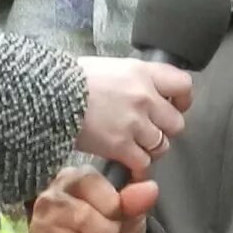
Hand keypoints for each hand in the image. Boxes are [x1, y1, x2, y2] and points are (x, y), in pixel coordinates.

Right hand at [28, 168, 155, 232]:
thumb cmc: (116, 227)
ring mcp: (40, 232)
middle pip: (81, 217)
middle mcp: (49, 201)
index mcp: (72, 179)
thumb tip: (149, 189)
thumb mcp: (132, 212)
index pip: (90, 184)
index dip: (112, 204)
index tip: (116, 214)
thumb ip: (137, 200)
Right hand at [75, 58, 189, 179]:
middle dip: (164, 129)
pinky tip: (128, 162)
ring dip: (150, 149)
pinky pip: (143, 163)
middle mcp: (144, 97)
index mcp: (142, 73)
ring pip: (162, 145)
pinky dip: (137, 166)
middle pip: (176, 122)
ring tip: (134, 146)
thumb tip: (144, 91)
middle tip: (149, 130)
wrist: (48, 96)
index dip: (182, 99)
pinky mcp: (121, 146)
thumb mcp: (109, 67)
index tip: (174, 105)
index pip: (183, 85)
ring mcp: (134, 123)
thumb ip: (133, 79)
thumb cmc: (69, 79)